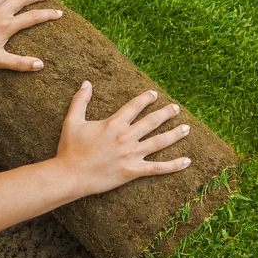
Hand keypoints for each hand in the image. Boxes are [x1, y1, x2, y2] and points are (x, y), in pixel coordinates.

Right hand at [55, 81, 191, 196]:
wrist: (70, 175)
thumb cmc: (70, 149)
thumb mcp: (72, 121)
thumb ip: (80, 100)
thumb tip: (86, 83)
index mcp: (113, 124)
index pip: (135, 106)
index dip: (146, 98)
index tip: (154, 94)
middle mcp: (126, 137)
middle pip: (152, 121)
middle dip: (166, 113)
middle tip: (176, 108)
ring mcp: (132, 155)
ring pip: (159, 142)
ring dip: (175, 134)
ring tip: (187, 128)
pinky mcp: (133, 171)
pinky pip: (158, 168)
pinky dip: (174, 165)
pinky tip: (187, 161)